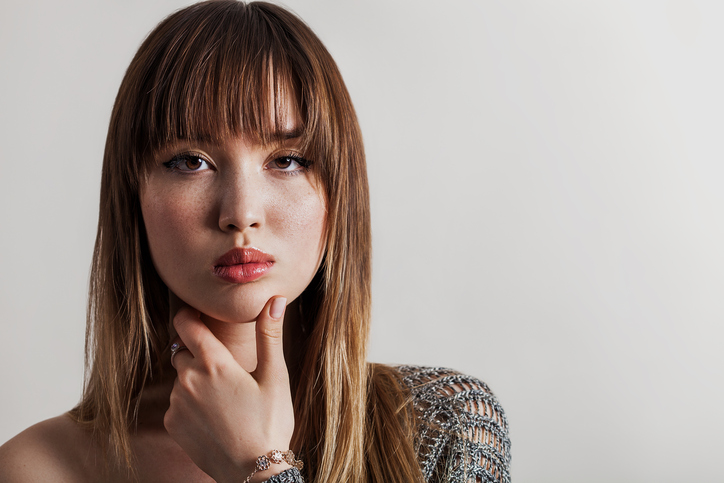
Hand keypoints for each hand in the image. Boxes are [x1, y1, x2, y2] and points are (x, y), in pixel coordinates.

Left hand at [164, 297, 293, 482]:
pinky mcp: (172, 424)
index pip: (187, 325)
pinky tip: (214, 416)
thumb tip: (276, 299)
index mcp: (214, 363)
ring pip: (181, 378)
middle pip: (184, 351)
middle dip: (200, 354)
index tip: (197, 314)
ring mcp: (177, 403)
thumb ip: (270, 335)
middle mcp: (188, 379)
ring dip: (196, 380)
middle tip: (226, 370)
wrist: (254, 471)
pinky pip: (177, 402)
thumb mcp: (275, 376)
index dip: (190, 314)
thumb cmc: (270, 422)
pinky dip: (191, 403)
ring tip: (225, 399)